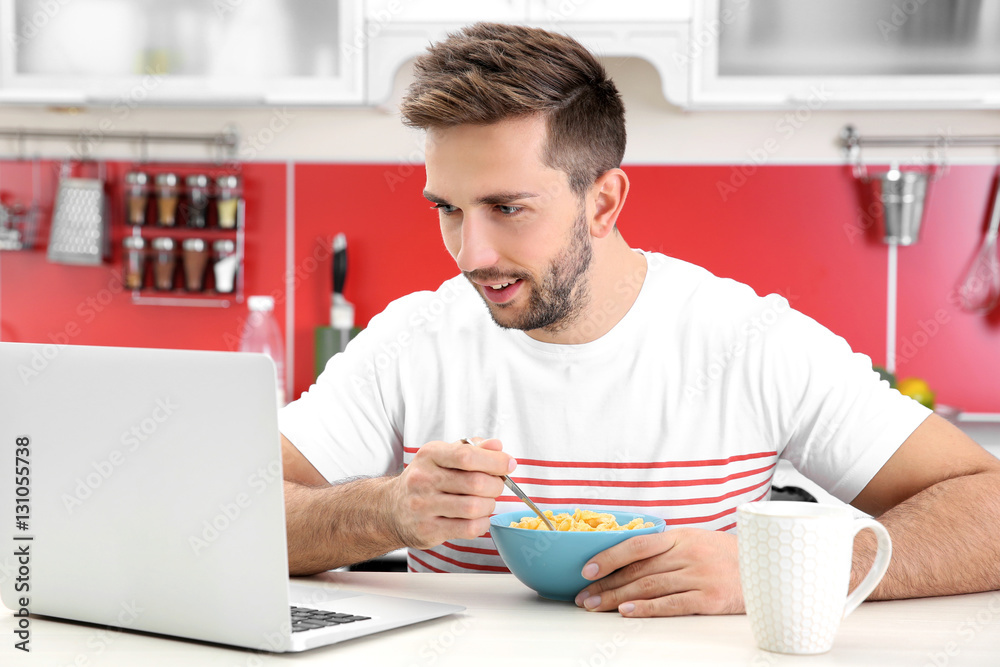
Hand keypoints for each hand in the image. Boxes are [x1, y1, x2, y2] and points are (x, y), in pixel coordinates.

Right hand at [388, 437, 514, 549]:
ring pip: (475, 507)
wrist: (391, 509)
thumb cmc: (425, 479)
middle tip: (495, 486)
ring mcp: (423, 506)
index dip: (494, 460)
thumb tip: (497, 446)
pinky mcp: (428, 530)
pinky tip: (478, 517)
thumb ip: (472, 448)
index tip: (508, 464)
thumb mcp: (443, 456)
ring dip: (489, 505)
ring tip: (485, 502)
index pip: (467, 455)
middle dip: (496, 485)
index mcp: (429, 455)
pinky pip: (469, 528)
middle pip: (476, 482)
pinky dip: (482, 523)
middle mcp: (423, 479)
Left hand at [573, 528, 743, 616]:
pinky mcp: (709, 598)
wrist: (769, 569)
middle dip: (606, 584)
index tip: (587, 569)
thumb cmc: (728, 557)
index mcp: (681, 536)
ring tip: (597, 606)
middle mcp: (688, 554)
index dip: (610, 556)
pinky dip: (647, 608)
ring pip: (649, 587)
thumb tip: (628, 558)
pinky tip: (628, 611)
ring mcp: (699, 576)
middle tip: (584, 596)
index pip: (637, 545)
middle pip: (638, 570)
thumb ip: (667, 547)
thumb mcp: (697, 540)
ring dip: (618, 598)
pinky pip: (672, 604)